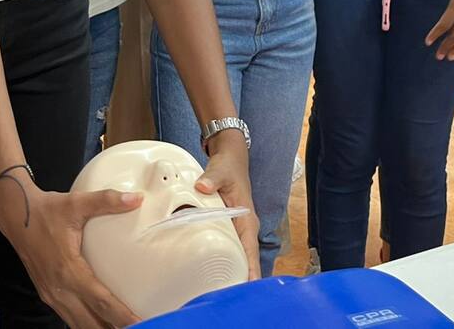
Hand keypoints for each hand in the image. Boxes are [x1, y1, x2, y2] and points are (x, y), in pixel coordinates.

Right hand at [0, 179, 142, 327]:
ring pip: (78, 324)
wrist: (15, 214)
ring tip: (123, 327)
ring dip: (99, 327)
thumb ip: (107, 200)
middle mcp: (59, 289)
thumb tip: (137, 199)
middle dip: (113, 328)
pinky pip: (69, 317)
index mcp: (68, 270)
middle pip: (90, 322)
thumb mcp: (76, 203)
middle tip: (139, 327)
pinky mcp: (47, 294)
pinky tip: (101, 321)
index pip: (100, 301)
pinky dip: (86, 323)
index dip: (121, 316)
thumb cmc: (47, 210)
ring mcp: (51, 294)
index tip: (140, 323)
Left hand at [196, 130, 260, 279]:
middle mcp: (244, 227)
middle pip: (246, 258)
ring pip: (239, 255)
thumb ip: (211, 178)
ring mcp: (237, 228)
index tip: (248, 285)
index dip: (250, 268)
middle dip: (242, 277)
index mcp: (246, 218)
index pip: (250, 248)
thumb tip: (203, 187)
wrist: (230, 158)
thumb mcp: (219, 170)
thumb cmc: (228, 166)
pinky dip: (225, 261)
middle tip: (228, 295)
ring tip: (221, 292)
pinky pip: (229, 248)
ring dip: (234, 272)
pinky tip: (215, 273)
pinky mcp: (229, 227)